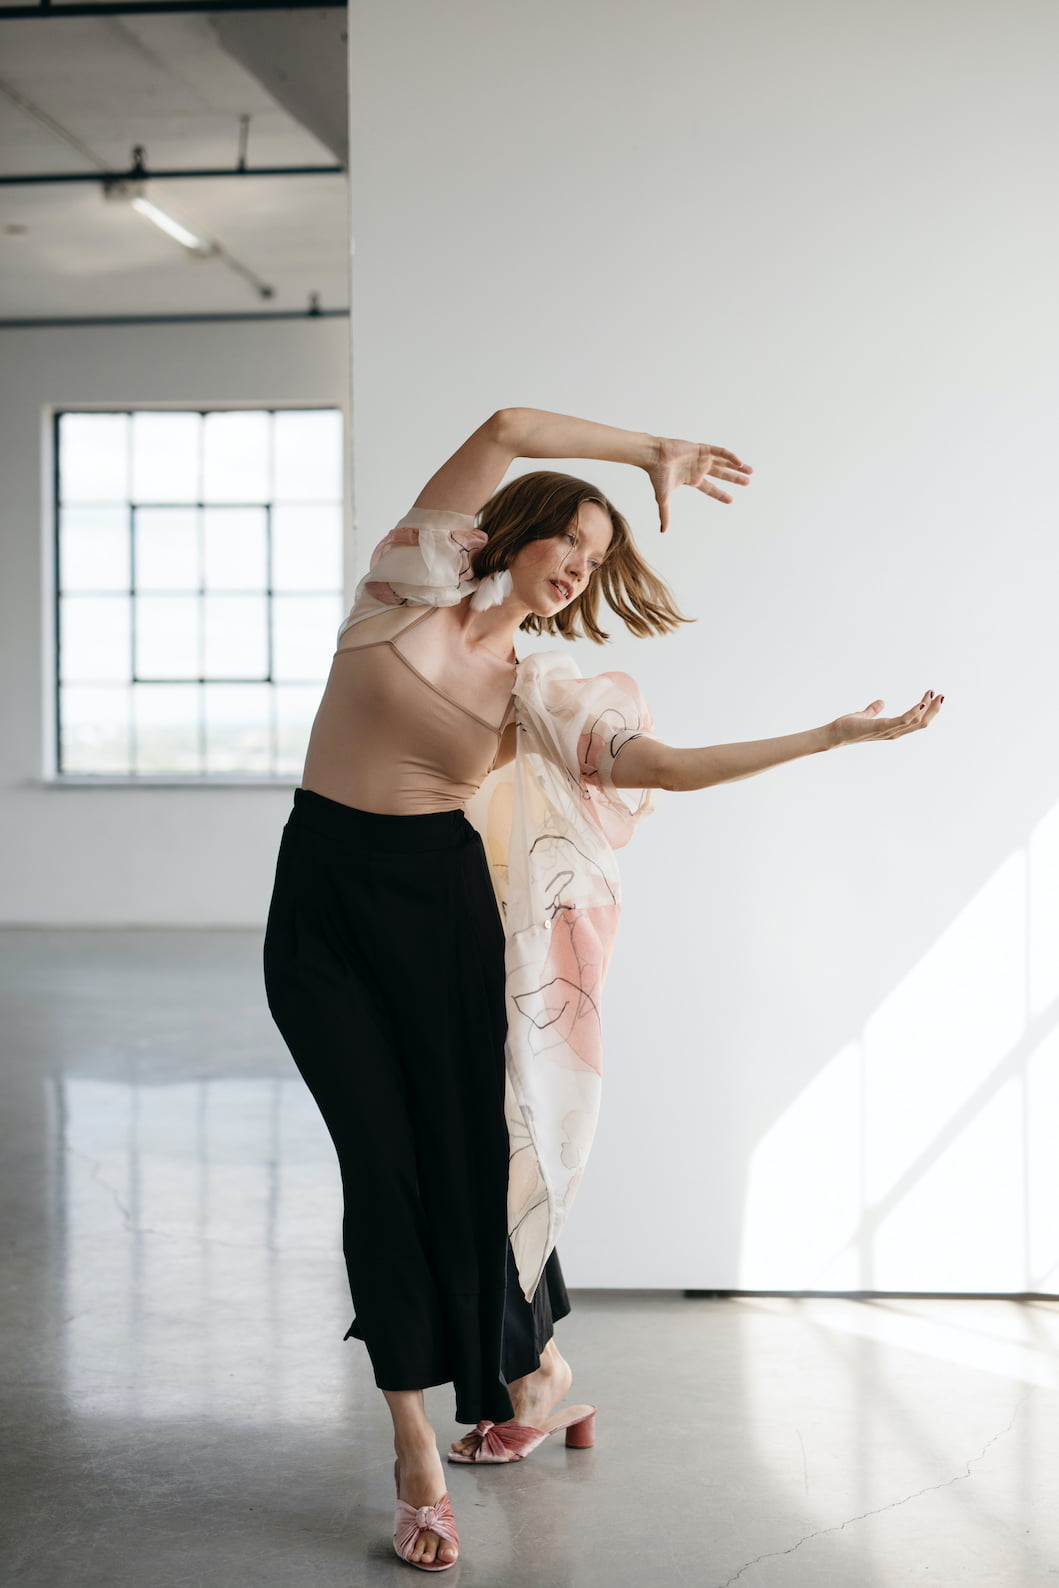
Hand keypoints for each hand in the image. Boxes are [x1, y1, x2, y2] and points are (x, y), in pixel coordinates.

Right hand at [645, 435, 752, 531]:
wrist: (654, 457)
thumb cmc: (658, 476)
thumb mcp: (664, 499)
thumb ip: (665, 515)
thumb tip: (663, 532)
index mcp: (692, 479)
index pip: (710, 488)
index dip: (721, 494)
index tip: (731, 500)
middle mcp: (699, 468)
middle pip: (721, 474)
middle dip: (734, 478)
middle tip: (748, 483)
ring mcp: (701, 458)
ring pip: (724, 462)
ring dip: (737, 467)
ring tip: (751, 471)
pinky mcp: (702, 448)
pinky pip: (720, 452)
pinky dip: (731, 457)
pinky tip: (740, 463)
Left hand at [829, 689, 944, 746]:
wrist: (834, 734)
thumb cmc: (848, 727)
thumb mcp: (865, 716)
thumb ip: (874, 710)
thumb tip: (881, 702)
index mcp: (892, 729)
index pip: (916, 722)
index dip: (928, 710)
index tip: (933, 694)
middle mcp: (893, 732)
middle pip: (921, 724)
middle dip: (934, 710)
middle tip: (942, 695)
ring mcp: (887, 731)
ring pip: (915, 722)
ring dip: (927, 708)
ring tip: (934, 694)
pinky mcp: (880, 727)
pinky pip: (902, 721)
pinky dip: (913, 712)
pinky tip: (921, 703)